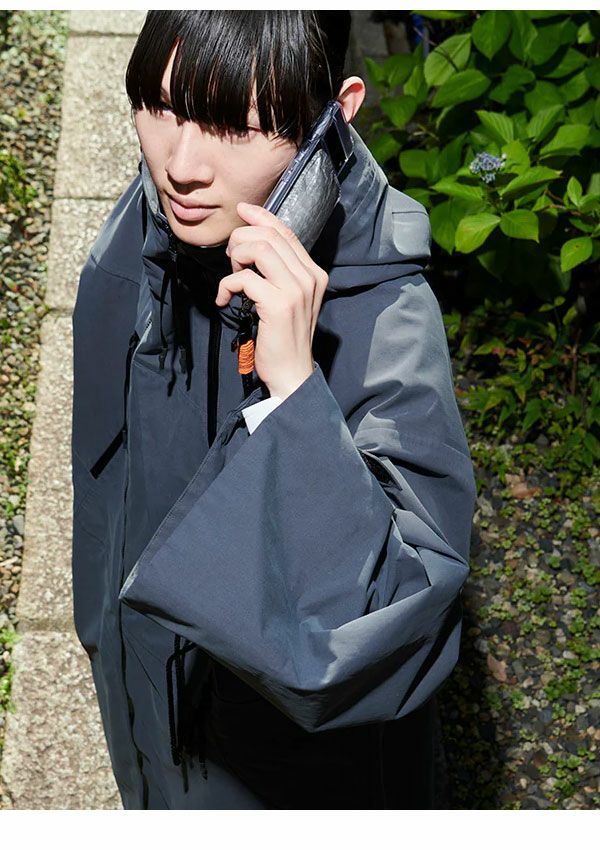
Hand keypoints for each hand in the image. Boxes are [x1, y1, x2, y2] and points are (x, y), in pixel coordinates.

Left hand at [215, 201, 328, 399]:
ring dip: (236, 258)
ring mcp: (296, 290)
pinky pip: (244, 279)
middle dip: (240, 240)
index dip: (261, 216)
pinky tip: (223, 300)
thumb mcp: (288, 299)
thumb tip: (253, 244)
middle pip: (269, 236)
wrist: (292, 373)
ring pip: (258, 249)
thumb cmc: (284, 337)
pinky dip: (226, 286)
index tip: (242, 211)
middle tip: (231, 260)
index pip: (286, 232)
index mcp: (314, 273)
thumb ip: (279, 272)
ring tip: (232, 278)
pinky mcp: (278, 304)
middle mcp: (309, 277)